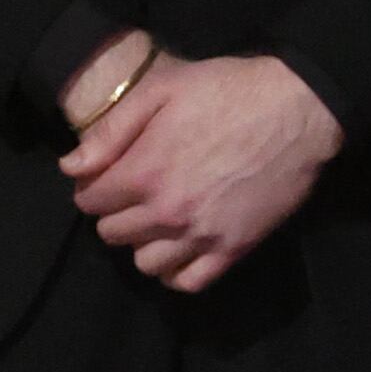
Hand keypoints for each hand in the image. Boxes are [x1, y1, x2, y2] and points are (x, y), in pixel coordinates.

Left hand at [60, 51, 341, 292]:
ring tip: (159, 220)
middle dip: (116, 212)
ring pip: (144, 263)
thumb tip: (71, 167)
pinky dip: (176, 272)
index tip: (110, 175)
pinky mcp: (234, 248)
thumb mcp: (162, 90)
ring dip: (144, 243)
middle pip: (112, 233)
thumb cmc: (228, 90)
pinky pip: (189, 282)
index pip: (89, 201)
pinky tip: (180, 249)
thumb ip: (111, 130)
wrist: (299, 108)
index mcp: (144, 171)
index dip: (94, 186)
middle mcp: (167, 212)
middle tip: (136, 192)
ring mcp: (202, 234)